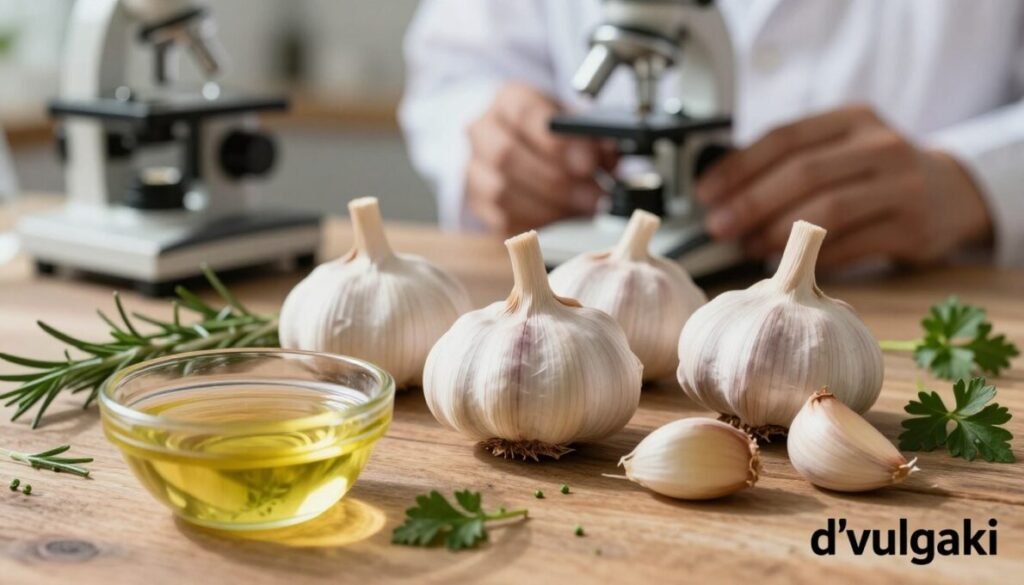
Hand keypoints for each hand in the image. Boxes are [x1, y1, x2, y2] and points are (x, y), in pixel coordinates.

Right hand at [466, 83, 614, 233]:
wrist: (518, 143)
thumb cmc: (549, 132)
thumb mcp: (575, 122)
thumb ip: (592, 136)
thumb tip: (610, 157)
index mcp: (508, 100)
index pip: (524, 114)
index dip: (556, 143)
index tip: (588, 165)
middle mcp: (482, 130)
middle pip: (507, 156)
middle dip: (556, 182)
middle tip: (593, 197)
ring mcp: (474, 167)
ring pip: (501, 191)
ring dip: (547, 206)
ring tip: (580, 210)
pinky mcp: (477, 201)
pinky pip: (500, 218)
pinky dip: (534, 222)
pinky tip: (560, 219)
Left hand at [696, 105, 992, 267]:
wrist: (952, 193)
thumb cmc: (875, 174)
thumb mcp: (840, 148)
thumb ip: (789, 161)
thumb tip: (720, 193)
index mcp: (853, 118)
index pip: (784, 137)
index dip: (738, 167)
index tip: (706, 193)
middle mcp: (882, 145)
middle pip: (803, 172)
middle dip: (751, 202)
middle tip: (718, 227)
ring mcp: (903, 186)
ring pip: (828, 209)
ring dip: (777, 233)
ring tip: (748, 247)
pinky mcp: (912, 228)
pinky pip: (850, 246)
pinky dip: (812, 256)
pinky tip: (787, 263)